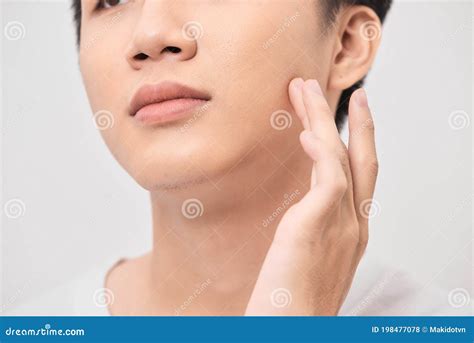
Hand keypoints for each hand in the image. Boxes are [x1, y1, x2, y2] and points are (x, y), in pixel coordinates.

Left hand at [245, 79, 378, 315]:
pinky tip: (308, 132)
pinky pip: (328, 177)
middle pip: (361, 159)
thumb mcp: (309, 260)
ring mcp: (342, 224)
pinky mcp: (319, 225)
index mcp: (352, 232)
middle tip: (344, 89)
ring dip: (323, 119)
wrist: (291, 332)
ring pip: (339, 157)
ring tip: (305, 89)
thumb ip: (312, 231)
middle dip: (355, 121)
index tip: (346, 119)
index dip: (356, 143)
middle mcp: (354, 224)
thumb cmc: (293, 303)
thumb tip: (301, 214)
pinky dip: (321, 151)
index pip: (358, 176)